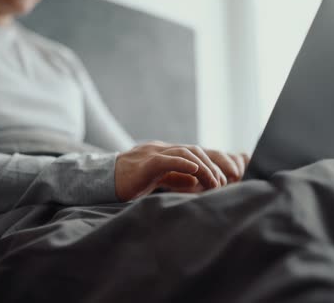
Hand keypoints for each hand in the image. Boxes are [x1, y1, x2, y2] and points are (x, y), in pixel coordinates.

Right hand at [115, 141, 249, 200]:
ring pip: (186, 153)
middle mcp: (163, 149)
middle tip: (225, 182)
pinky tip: (196, 173)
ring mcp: (154, 153)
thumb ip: (177, 177)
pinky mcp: (145, 163)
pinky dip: (184, 164)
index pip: (197, 153)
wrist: (104, 180)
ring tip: (215, 183)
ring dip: (204, 168)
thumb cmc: (132, 182)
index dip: (216, 162)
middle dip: (215, 165)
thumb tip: (198, 182)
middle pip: (196, 150)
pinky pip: (167, 159)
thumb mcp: (160, 179)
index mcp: (168, 153)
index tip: (229, 178)